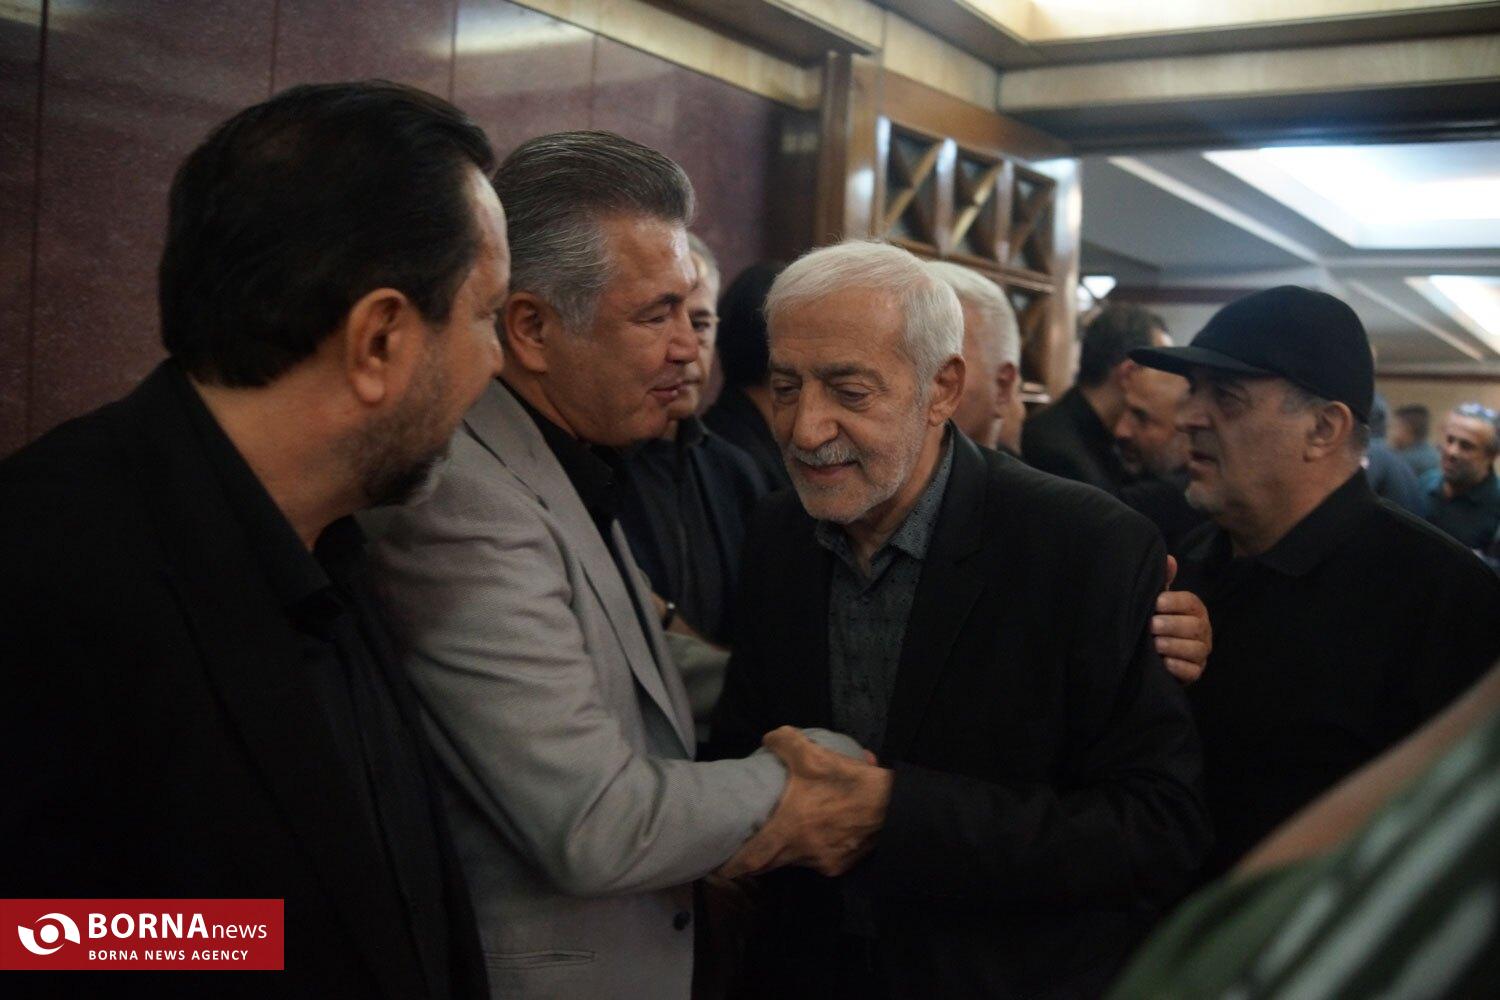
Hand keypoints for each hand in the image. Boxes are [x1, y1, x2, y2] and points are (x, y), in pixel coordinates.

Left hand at [718, 726, 891, 879]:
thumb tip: (768, 739)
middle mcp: (802, 854)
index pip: (750, 861)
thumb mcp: (814, 755)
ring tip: (785, 831)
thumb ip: (785, 743)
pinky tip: (819, 829)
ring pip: (794, 861)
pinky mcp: (842, 864)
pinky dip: (813, 848)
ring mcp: (823, 863)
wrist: (893, 807)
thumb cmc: (848, 782)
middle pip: (769, 864)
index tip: (717, 867)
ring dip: (786, 850)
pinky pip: (818, 859)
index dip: (731, 867)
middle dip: (756, 857)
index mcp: (788, 831)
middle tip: (745, 845)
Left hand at [1153, 555, 1210, 683]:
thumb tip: (1168, 559)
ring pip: (1194, 649)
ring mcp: (1201, 653)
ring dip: (1173, 646)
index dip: (1175, 602)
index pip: (1191, 603)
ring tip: (1155, 644)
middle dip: (1172, 625)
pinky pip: (1192, 671)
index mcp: (1195, 610)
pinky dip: (1178, 667)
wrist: (1160, 654)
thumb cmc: (1161, 622)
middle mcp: (1203, 630)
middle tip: (1152, 625)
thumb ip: (1164, 583)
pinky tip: (1164, 663)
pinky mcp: (1196, 672)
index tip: (1157, 602)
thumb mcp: (1161, 603)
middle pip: (1194, 627)